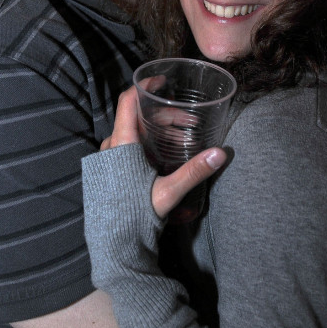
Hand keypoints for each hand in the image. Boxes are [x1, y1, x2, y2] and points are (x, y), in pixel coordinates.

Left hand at [100, 85, 227, 218]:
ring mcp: (106, 159)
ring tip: (181, 140)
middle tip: (189, 121)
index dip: (144, 86)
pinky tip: (163, 156)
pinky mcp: (107, 171)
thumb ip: (194, 171)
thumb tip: (221, 153)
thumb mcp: (168, 192)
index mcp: (121, 145)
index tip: (162, 80)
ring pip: (132, 133)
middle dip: (164, 116)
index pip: (128, 101)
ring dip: (157, 131)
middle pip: (136, 118)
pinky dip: (146, 144)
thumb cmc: (135, 218)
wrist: (112, 247)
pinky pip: (126, 147)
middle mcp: (109, 147)